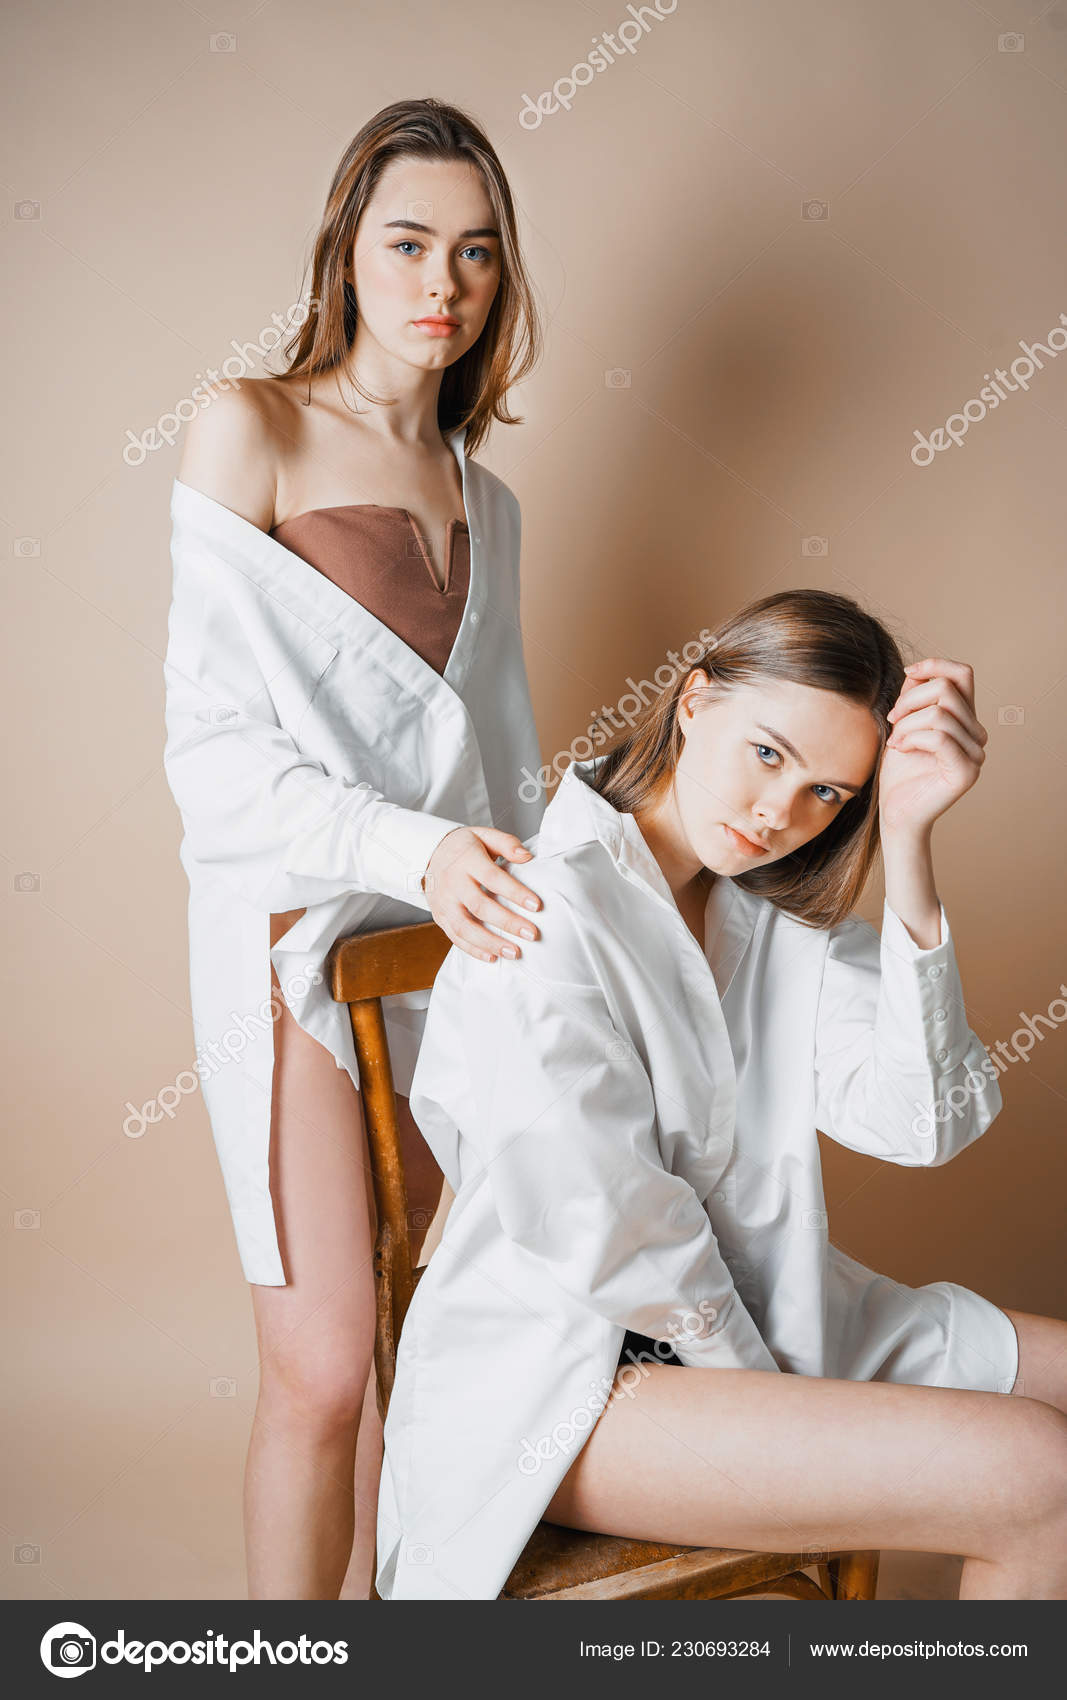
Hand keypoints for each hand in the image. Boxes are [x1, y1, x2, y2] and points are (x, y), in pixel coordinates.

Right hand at [422, 826, 541, 961]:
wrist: (430, 854)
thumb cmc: (465, 847)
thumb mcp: (484, 835)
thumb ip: (506, 843)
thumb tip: (527, 857)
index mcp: (466, 860)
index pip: (492, 878)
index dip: (514, 892)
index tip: (536, 905)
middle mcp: (452, 882)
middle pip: (480, 906)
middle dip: (507, 922)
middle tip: (532, 934)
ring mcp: (443, 902)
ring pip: (465, 927)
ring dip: (490, 942)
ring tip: (514, 953)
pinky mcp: (439, 916)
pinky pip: (454, 936)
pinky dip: (473, 949)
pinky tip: (493, 957)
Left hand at [879, 657, 986, 839]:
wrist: (896, 812)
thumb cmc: (899, 770)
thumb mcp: (903, 723)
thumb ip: (913, 697)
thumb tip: (917, 671)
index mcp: (966, 719)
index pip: (962, 675)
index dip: (934, 666)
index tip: (906, 674)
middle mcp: (977, 734)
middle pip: (947, 689)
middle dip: (910, 700)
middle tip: (892, 720)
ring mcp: (976, 754)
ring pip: (940, 714)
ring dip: (906, 724)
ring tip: (895, 741)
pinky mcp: (966, 772)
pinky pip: (938, 738)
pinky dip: (912, 739)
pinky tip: (901, 749)